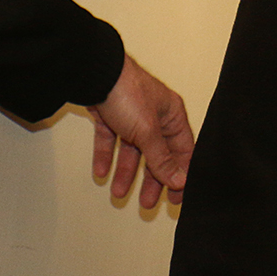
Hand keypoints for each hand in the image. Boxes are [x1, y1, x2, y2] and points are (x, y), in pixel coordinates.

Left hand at [87, 54, 192, 207]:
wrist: (94, 73)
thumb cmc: (128, 93)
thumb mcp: (148, 132)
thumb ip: (162, 159)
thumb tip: (179, 180)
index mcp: (172, 115)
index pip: (182, 151)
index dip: (180, 174)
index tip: (176, 197)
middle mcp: (155, 115)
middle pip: (157, 153)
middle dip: (151, 179)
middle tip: (148, 202)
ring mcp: (132, 115)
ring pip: (132, 150)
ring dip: (126, 172)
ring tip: (119, 193)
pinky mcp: (110, 115)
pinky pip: (110, 140)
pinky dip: (106, 156)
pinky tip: (102, 173)